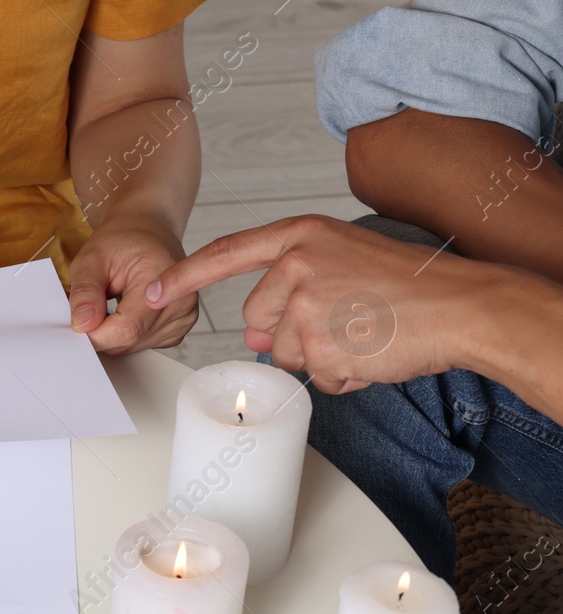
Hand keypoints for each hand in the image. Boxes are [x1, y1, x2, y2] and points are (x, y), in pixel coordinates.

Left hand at [68, 214, 197, 353]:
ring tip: (108, 303)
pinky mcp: (176, 329)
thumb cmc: (122, 240)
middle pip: (128, 340)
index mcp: (165, 277)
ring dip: (110, 332)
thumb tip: (82, 324)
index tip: (75, 326)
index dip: (95, 335)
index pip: (128, 328)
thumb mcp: (92, 256)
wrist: (146, 233)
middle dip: (99, 331)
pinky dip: (122, 333)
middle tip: (88, 307)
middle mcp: (181, 302)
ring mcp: (182, 318)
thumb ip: (85, 291)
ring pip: (130, 346)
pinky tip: (121, 310)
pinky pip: (139, 344)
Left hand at [144, 215, 480, 393]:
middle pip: (256, 322)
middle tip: (345, 321)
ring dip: (321, 357)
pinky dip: (341, 375)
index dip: (183, 276)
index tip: (150, 291)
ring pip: (285, 355)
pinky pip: (314, 377)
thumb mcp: (344, 264)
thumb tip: (258, 338)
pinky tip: (372, 351)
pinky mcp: (322, 342)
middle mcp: (298, 264)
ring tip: (364, 333)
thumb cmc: (408, 288)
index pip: (226, 254)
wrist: (463, 306)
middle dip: (290, 336)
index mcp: (302, 236)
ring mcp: (307, 304)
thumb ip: (292, 289)